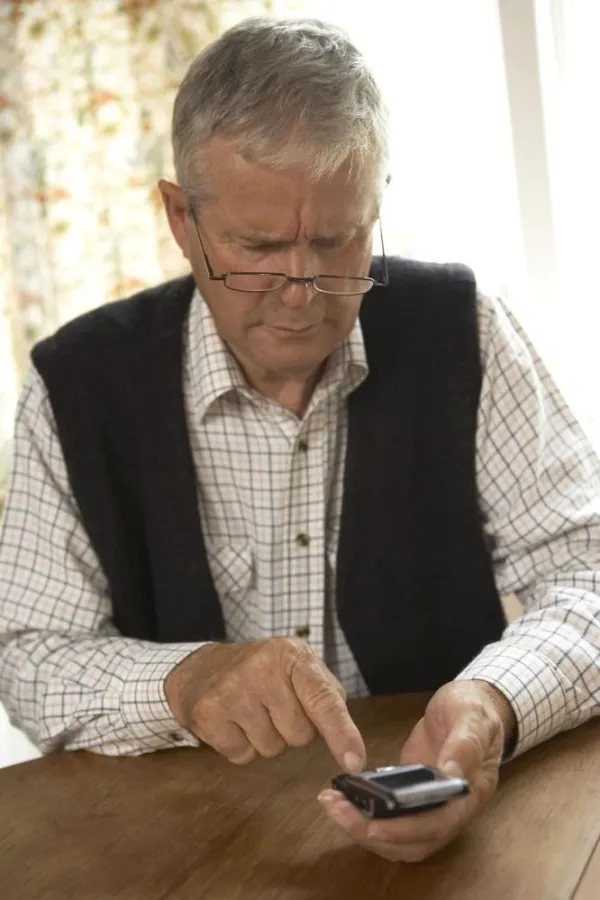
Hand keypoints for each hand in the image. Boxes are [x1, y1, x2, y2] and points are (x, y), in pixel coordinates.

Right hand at [164, 638, 365, 769]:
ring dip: (265, 738)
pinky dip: (241, 746)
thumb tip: (349, 744)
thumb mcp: (297, 668)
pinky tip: (232, 721)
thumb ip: (326, 697)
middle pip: (300, 734)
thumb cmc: (261, 673)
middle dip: (291, 729)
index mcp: (292, 655)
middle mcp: (262, 667)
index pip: (323, 698)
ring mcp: (233, 689)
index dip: (342, 732)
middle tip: (271, 705)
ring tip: (251, 711)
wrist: (203, 668)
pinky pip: (243, 756)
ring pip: (272, 748)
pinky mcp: (209, 713)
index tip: (355, 761)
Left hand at [318, 680, 515, 861]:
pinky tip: (344, 798)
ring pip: (399, 838)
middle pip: (412, 841)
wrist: (473, 704)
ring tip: (334, 805)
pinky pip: (391, 817)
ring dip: (365, 828)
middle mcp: (452, 810)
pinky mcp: (414, 795)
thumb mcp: (473, 717)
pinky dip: (367, 815)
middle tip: (337, 809)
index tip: (371, 827)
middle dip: (372, 832)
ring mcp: (432, 805)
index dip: (404, 831)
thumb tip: (450, 775)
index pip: (437, 826)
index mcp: (471, 795)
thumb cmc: (475, 709)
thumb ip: (465, 745)